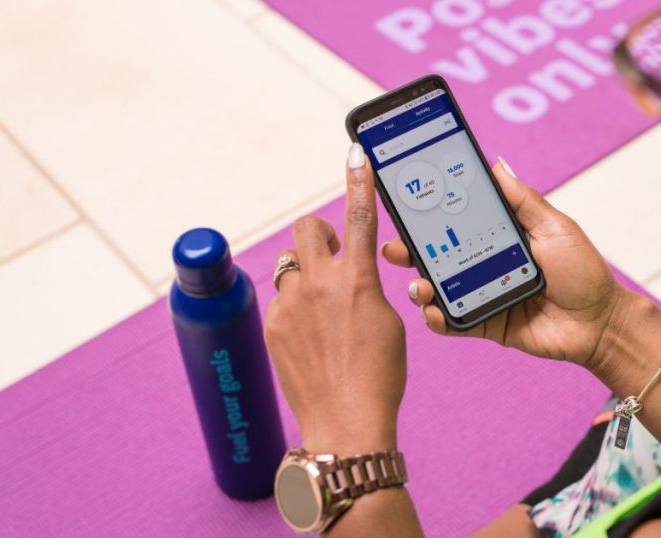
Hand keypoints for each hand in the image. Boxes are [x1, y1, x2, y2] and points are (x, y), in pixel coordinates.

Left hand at [264, 144, 404, 454]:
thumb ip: (367, 287)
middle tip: (333, 257)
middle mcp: (319, 284)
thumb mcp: (388, 322)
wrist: (346, 421)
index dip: (359, 179)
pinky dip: (295, 310)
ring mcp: (290, 305)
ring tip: (323, 314)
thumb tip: (349, 278)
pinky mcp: (272, 326)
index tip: (355, 150)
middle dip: (320, 235)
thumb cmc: (379, 376)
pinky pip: (282, 301)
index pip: (360, 216)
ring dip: (306, 278)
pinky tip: (310, 340)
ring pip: (292, 268)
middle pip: (307, 229)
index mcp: (358, 280)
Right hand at [381, 158, 625, 371]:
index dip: (430, 214)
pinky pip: (452, 322)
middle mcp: (483, 263)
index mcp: (497, 236)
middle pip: (436, 255)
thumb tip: (495, 163)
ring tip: (418, 285)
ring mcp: (481, 294)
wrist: (600, 322)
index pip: (456, 222)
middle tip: (395, 247)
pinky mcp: (484, 324)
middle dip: (410, 250)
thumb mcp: (553, 226)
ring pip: (438, 289)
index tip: (406, 203)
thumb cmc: (583, 272)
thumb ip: (522, 199)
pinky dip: (437, 318)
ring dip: (420, 286)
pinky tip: (433, 311)